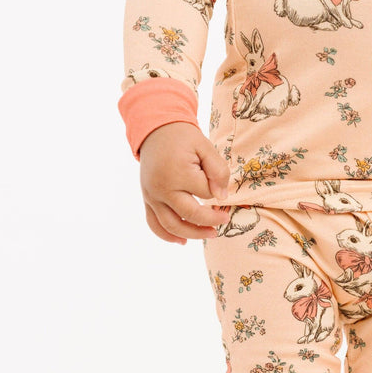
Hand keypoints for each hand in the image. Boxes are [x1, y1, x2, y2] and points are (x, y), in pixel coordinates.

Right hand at [138, 122, 229, 244]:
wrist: (155, 130)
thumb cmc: (183, 138)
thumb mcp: (205, 147)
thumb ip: (218, 171)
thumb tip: (222, 197)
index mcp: (177, 174)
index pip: (204, 193)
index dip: (215, 191)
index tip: (219, 184)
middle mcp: (161, 188)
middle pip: (189, 215)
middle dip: (210, 220)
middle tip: (224, 220)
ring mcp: (152, 196)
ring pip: (171, 225)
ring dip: (192, 234)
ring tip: (211, 234)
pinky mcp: (147, 200)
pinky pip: (154, 224)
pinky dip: (166, 236)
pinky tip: (181, 242)